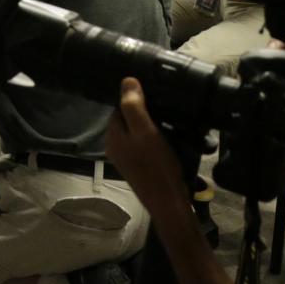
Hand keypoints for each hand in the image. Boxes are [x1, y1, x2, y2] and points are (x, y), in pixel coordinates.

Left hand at [103, 79, 193, 221]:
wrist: (169, 203)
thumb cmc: (156, 166)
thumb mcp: (145, 132)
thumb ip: (134, 107)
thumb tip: (127, 80)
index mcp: (112, 136)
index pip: (119, 107)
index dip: (136, 99)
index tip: (155, 94)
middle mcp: (116, 147)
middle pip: (129, 120)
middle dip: (146, 113)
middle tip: (167, 107)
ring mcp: (128, 159)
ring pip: (138, 133)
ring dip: (153, 126)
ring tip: (172, 120)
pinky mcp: (141, 168)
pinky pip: (146, 146)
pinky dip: (157, 140)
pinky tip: (171, 138)